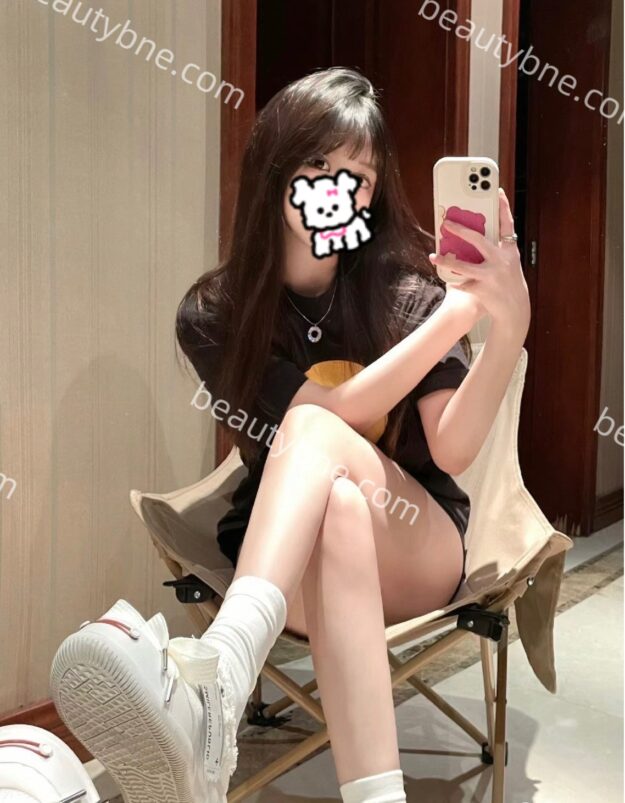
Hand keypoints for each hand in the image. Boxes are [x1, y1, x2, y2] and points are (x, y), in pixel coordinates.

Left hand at [428, 188, 530, 337]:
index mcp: (510, 251)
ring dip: (446, 261)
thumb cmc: (509, 284)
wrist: (514, 310)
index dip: (503, 207)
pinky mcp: (482, 289)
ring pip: (463, 266)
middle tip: (446, 223)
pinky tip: (451, 283)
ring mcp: (491, 276)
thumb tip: (473, 238)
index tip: (497, 191)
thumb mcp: (508, 264)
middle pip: (478, 240)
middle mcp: (502, 261)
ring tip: (433, 256)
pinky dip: (456, 283)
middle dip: (460, 230)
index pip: (507, 225)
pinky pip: (462, 283)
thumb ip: (496, 251)